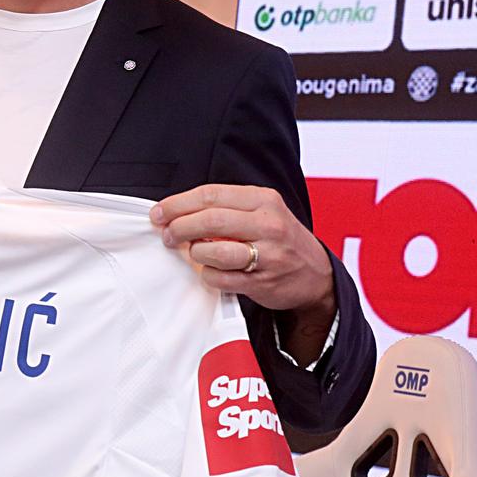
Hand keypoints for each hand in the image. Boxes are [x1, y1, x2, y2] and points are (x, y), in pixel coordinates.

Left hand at [150, 183, 333, 318]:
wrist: (316, 275)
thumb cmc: (280, 240)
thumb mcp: (263, 211)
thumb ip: (226, 208)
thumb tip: (176, 212)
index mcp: (264, 200)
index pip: (211, 195)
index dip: (178, 203)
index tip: (159, 212)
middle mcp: (268, 224)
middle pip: (209, 220)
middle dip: (179, 227)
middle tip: (167, 234)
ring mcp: (267, 254)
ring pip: (212, 251)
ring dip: (192, 252)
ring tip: (190, 251)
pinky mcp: (261, 282)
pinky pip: (218, 278)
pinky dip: (206, 274)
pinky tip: (209, 270)